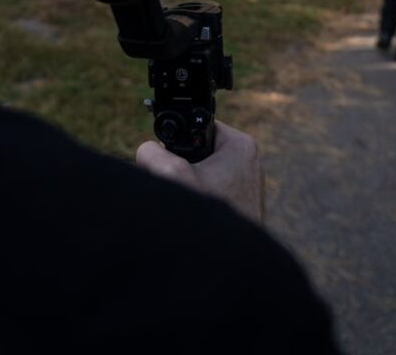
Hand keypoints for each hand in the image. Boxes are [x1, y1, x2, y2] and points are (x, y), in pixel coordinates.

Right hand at [136, 121, 263, 224]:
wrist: (226, 268)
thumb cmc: (209, 224)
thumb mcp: (173, 177)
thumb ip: (152, 154)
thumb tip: (147, 151)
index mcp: (239, 145)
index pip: (196, 127)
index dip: (177, 141)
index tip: (170, 161)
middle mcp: (248, 162)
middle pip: (198, 150)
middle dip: (180, 167)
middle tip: (179, 187)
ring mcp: (246, 185)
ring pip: (202, 173)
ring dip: (187, 186)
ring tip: (187, 203)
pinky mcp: (240, 204)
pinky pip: (210, 191)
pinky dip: (198, 201)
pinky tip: (194, 219)